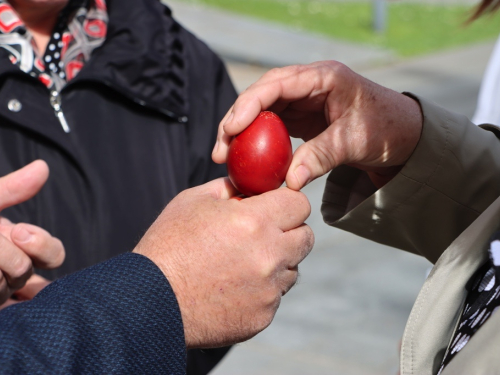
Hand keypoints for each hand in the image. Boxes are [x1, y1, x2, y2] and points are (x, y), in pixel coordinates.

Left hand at [0, 161, 64, 304]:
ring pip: (15, 289)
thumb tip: (43, 166)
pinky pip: (9, 309)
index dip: (41, 245)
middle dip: (17, 262)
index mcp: (14, 245)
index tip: (18, 232)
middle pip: (39, 277)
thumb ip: (12, 189)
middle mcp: (11, 273)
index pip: (52, 254)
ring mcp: (1, 293)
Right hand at [133, 178, 313, 348]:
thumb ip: (230, 188)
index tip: (275, 207)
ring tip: (242, 263)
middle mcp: (269, 255)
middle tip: (263, 233)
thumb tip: (250, 186)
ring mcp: (268, 289)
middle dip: (289, 230)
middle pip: (306, 236)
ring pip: (293, 267)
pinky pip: (276, 295)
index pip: (299, 204)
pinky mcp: (263, 316)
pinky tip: (233, 287)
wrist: (149, 301)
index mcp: (253, 221)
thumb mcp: (193, 201)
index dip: (287, 202)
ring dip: (278, 261)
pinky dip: (262, 289)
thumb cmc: (168, 246)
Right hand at [212, 61, 422, 188]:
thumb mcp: (354, 142)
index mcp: (323, 77)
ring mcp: (303, 100)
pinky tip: (247, 159)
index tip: (230, 129)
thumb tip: (290, 182)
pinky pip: (272, 126)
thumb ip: (322, 157)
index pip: (277, 84)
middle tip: (220, 150)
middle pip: (261, 95)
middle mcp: (308, 84)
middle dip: (236, 120)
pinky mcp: (301, 117)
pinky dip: (257, 142)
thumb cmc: (385, 130)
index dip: (249, 104)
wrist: (401, 136)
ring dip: (242, 133)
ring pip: (262, 111)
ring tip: (225, 157)